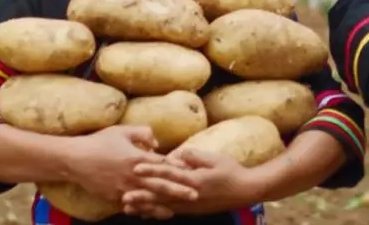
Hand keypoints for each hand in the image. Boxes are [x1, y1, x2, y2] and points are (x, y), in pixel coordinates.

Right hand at [64, 126, 196, 206]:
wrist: (75, 159)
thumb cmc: (100, 142)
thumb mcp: (123, 131)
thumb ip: (144, 133)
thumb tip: (157, 143)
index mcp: (137, 158)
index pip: (163, 165)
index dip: (178, 169)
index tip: (193, 173)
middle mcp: (132, 175)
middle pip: (160, 185)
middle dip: (179, 191)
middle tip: (195, 195)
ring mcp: (123, 189)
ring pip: (148, 199)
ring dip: (163, 205)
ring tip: (177, 210)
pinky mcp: (114, 197)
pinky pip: (133, 206)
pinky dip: (144, 211)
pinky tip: (153, 214)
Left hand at [122, 148, 260, 217]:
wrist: (245, 191)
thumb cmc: (231, 171)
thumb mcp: (215, 158)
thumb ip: (194, 156)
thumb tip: (177, 154)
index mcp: (195, 180)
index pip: (169, 174)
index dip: (152, 170)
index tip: (136, 167)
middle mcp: (189, 195)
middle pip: (161, 194)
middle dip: (141, 195)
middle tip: (123, 195)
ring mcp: (190, 206)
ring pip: (162, 207)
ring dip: (144, 207)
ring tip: (127, 208)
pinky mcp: (191, 211)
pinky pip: (169, 213)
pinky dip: (155, 213)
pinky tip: (144, 213)